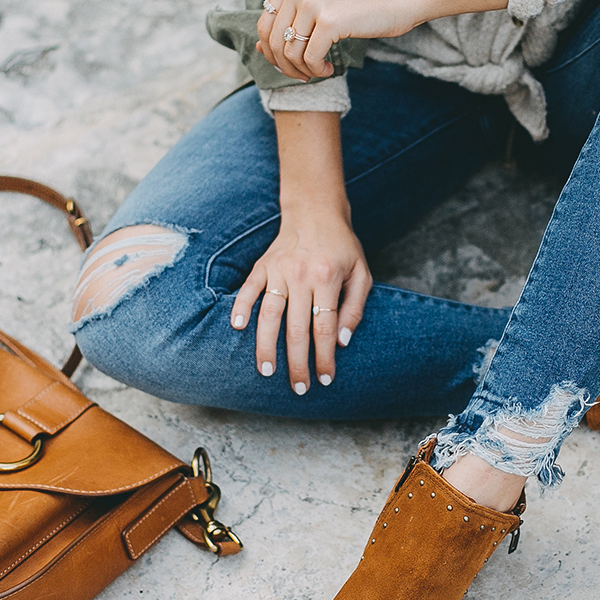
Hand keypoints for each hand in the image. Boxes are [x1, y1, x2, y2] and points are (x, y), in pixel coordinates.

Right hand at [230, 206, 371, 393]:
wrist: (316, 212)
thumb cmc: (342, 248)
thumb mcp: (361, 274)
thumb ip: (355, 308)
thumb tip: (342, 342)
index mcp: (327, 278)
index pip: (324, 327)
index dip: (324, 356)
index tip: (324, 378)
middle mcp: (301, 275)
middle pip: (296, 328)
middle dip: (297, 362)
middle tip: (299, 387)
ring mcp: (278, 270)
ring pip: (269, 314)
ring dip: (266, 346)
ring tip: (266, 371)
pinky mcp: (262, 265)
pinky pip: (248, 289)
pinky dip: (241, 307)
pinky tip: (237, 328)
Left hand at [257, 0, 517, 81]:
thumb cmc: (364, 2)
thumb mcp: (321, 1)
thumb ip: (291, 19)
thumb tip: (258, 47)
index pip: (264, 25)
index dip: (273, 52)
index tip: (293, 64)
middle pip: (272, 41)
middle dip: (286, 66)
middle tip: (305, 75)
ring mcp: (312, 1)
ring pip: (290, 52)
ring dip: (304, 70)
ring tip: (321, 71)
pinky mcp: (329, 20)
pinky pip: (310, 58)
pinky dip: (318, 71)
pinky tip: (331, 68)